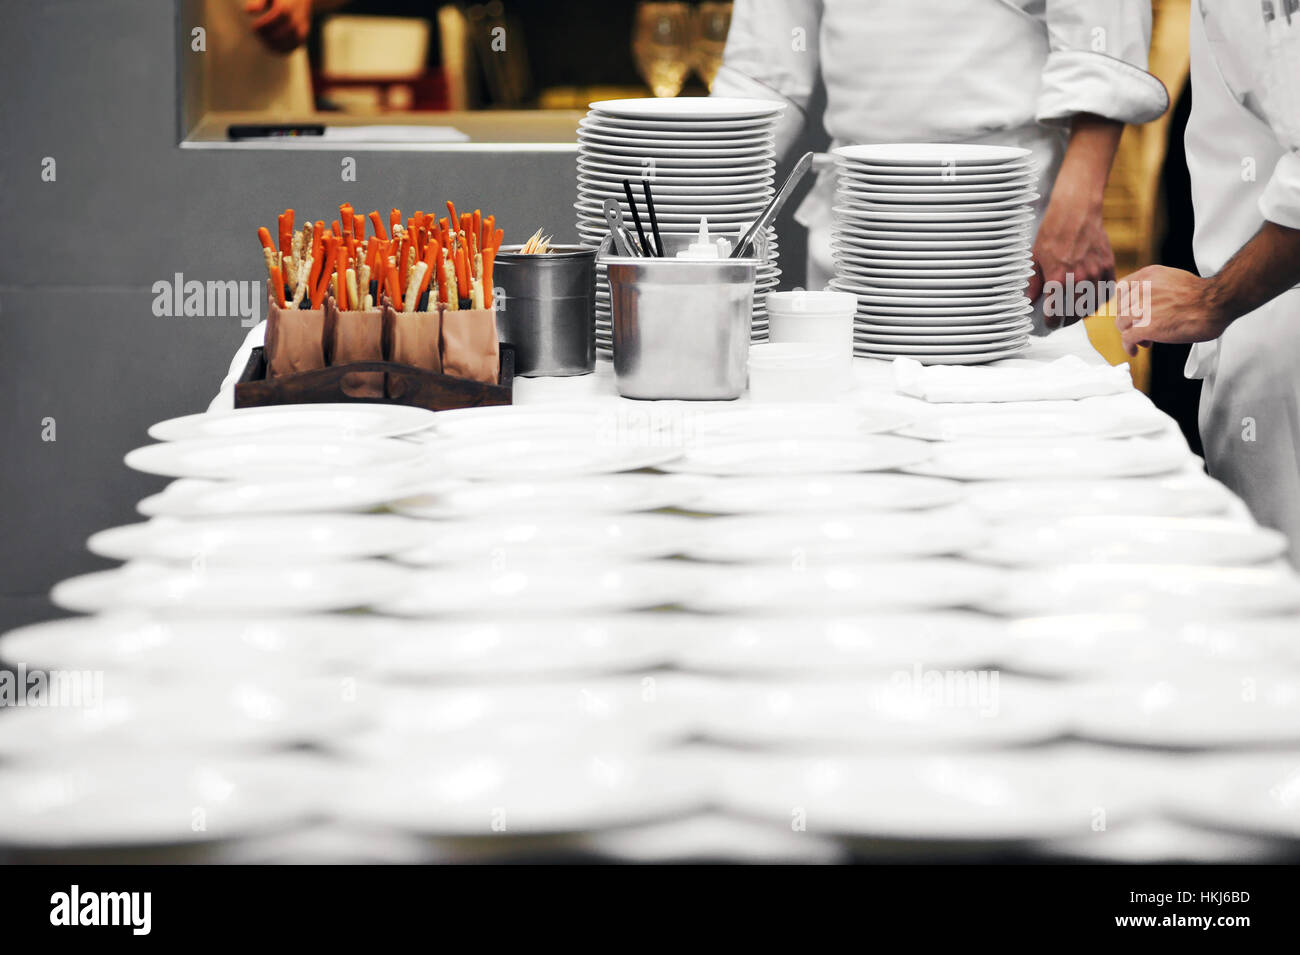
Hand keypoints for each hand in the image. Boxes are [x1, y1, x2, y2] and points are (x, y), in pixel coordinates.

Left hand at [245, 0, 311, 54]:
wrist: (304, 1)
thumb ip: (259, 3)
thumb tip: (247, 11)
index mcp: (287, 7)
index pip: (274, 19)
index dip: (263, 25)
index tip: (254, 27)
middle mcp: (297, 20)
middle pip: (280, 33)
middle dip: (266, 36)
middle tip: (257, 34)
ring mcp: (302, 30)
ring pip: (287, 42)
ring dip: (272, 44)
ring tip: (263, 39)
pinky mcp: (303, 38)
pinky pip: (292, 47)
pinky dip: (280, 49)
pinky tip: (271, 46)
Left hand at [1027, 184, 1116, 328]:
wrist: (1077, 211)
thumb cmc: (1053, 232)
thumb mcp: (1035, 258)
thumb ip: (1033, 283)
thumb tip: (1028, 301)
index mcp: (1057, 279)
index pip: (1055, 313)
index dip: (1051, 322)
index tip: (1049, 323)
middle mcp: (1079, 279)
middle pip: (1075, 313)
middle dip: (1066, 321)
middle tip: (1061, 321)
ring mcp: (1096, 273)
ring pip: (1093, 305)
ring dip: (1083, 312)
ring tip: (1076, 312)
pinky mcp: (1108, 266)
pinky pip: (1107, 292)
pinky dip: (1100, 299)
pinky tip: (1091, 299)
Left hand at [1114, 265, 1230, 356]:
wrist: (1217, 301)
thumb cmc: (1203, 294)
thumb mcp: (1173, 280)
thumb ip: (1156, 288)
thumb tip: (1151, 304)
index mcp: (1149, 275)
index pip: (1121, 288)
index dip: (1123, 303)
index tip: (1128, 312)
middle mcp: (1142, 289)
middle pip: (1120, 309)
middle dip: (1128, 320)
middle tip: (1139, 328)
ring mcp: (1142, 308)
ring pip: (1121, 324)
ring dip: (1130, 334)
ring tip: (1143, 340)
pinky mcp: (1146, 326)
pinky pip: (1127, 338)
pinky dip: (1129, 346)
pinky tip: (1135, 350)